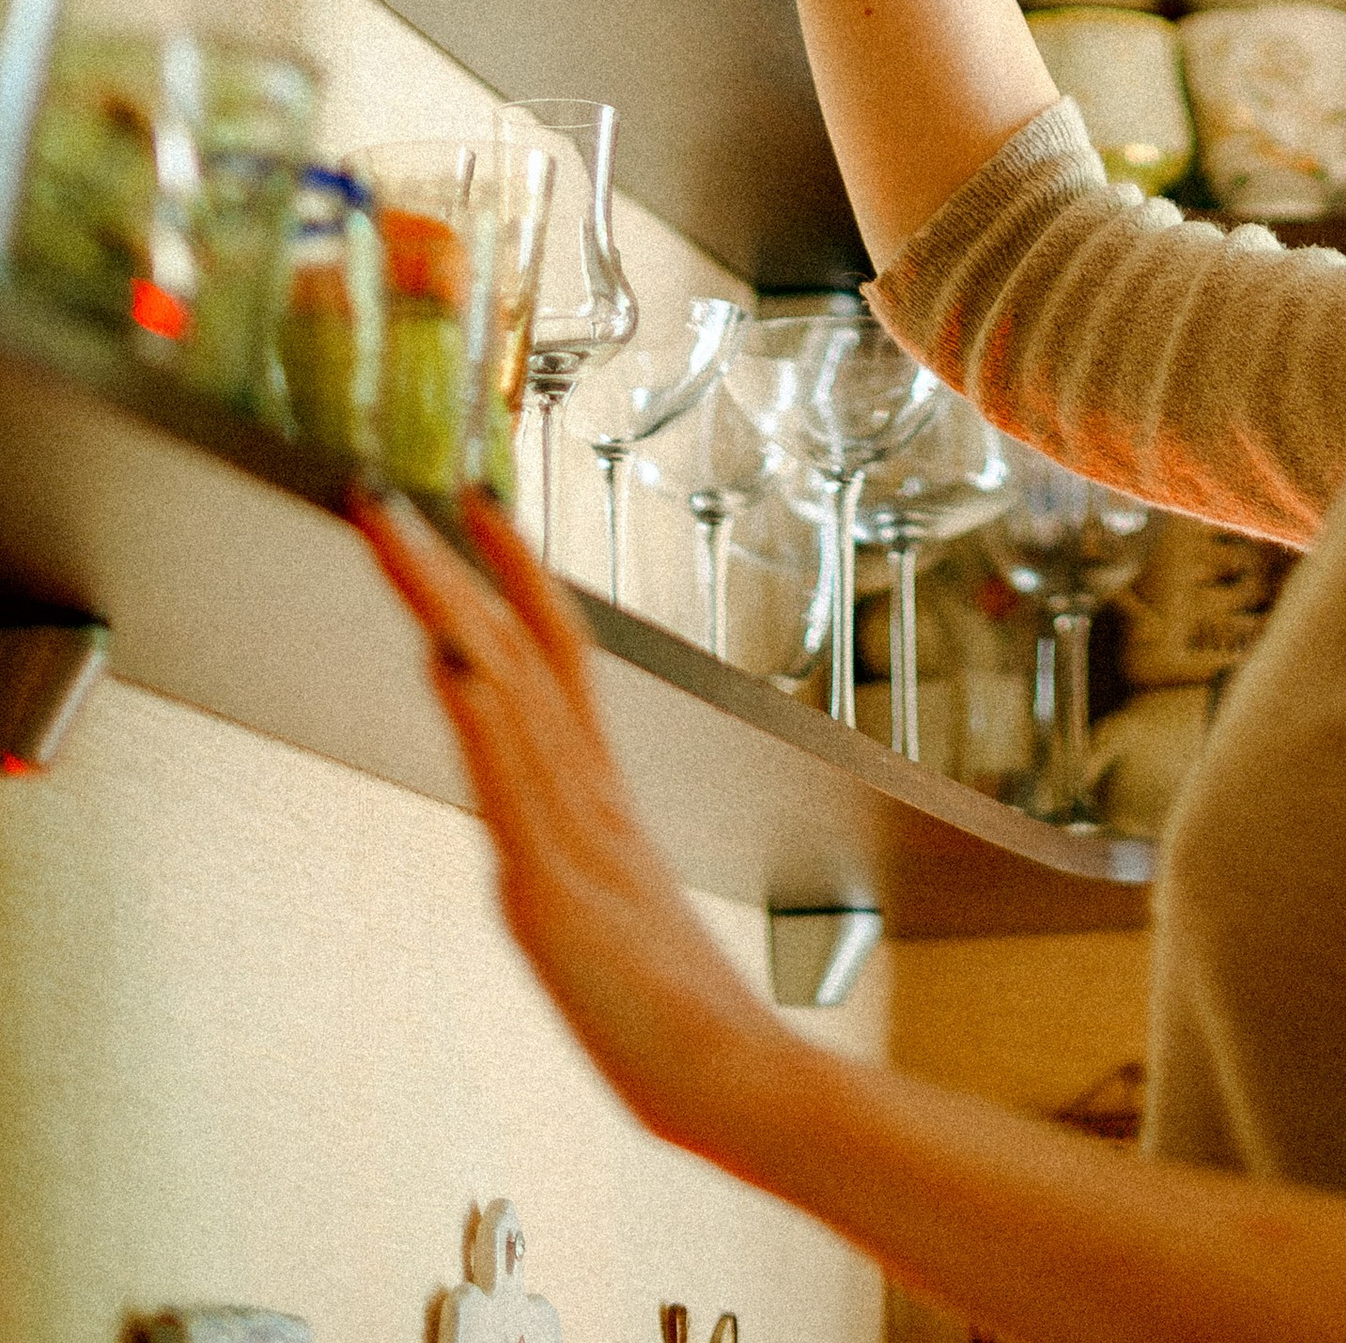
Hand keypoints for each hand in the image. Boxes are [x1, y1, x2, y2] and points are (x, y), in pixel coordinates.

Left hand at [356, 489, 787, 1154]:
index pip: (557, 651)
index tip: (478, 500)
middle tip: (399, 487)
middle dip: (453, 563)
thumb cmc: (672, 1005)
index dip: (517, 572)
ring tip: (398, 534)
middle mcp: (587, 790)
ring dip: (445, 605)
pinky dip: (480, 714)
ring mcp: (570, 832)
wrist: (733, 1070)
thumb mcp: (608, 906)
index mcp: (601, 792)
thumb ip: (573, 845)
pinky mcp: (552, 889)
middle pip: (519, 646)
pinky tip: (448, 663)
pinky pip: (512, 784)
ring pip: (505, 687)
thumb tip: (528, 801)